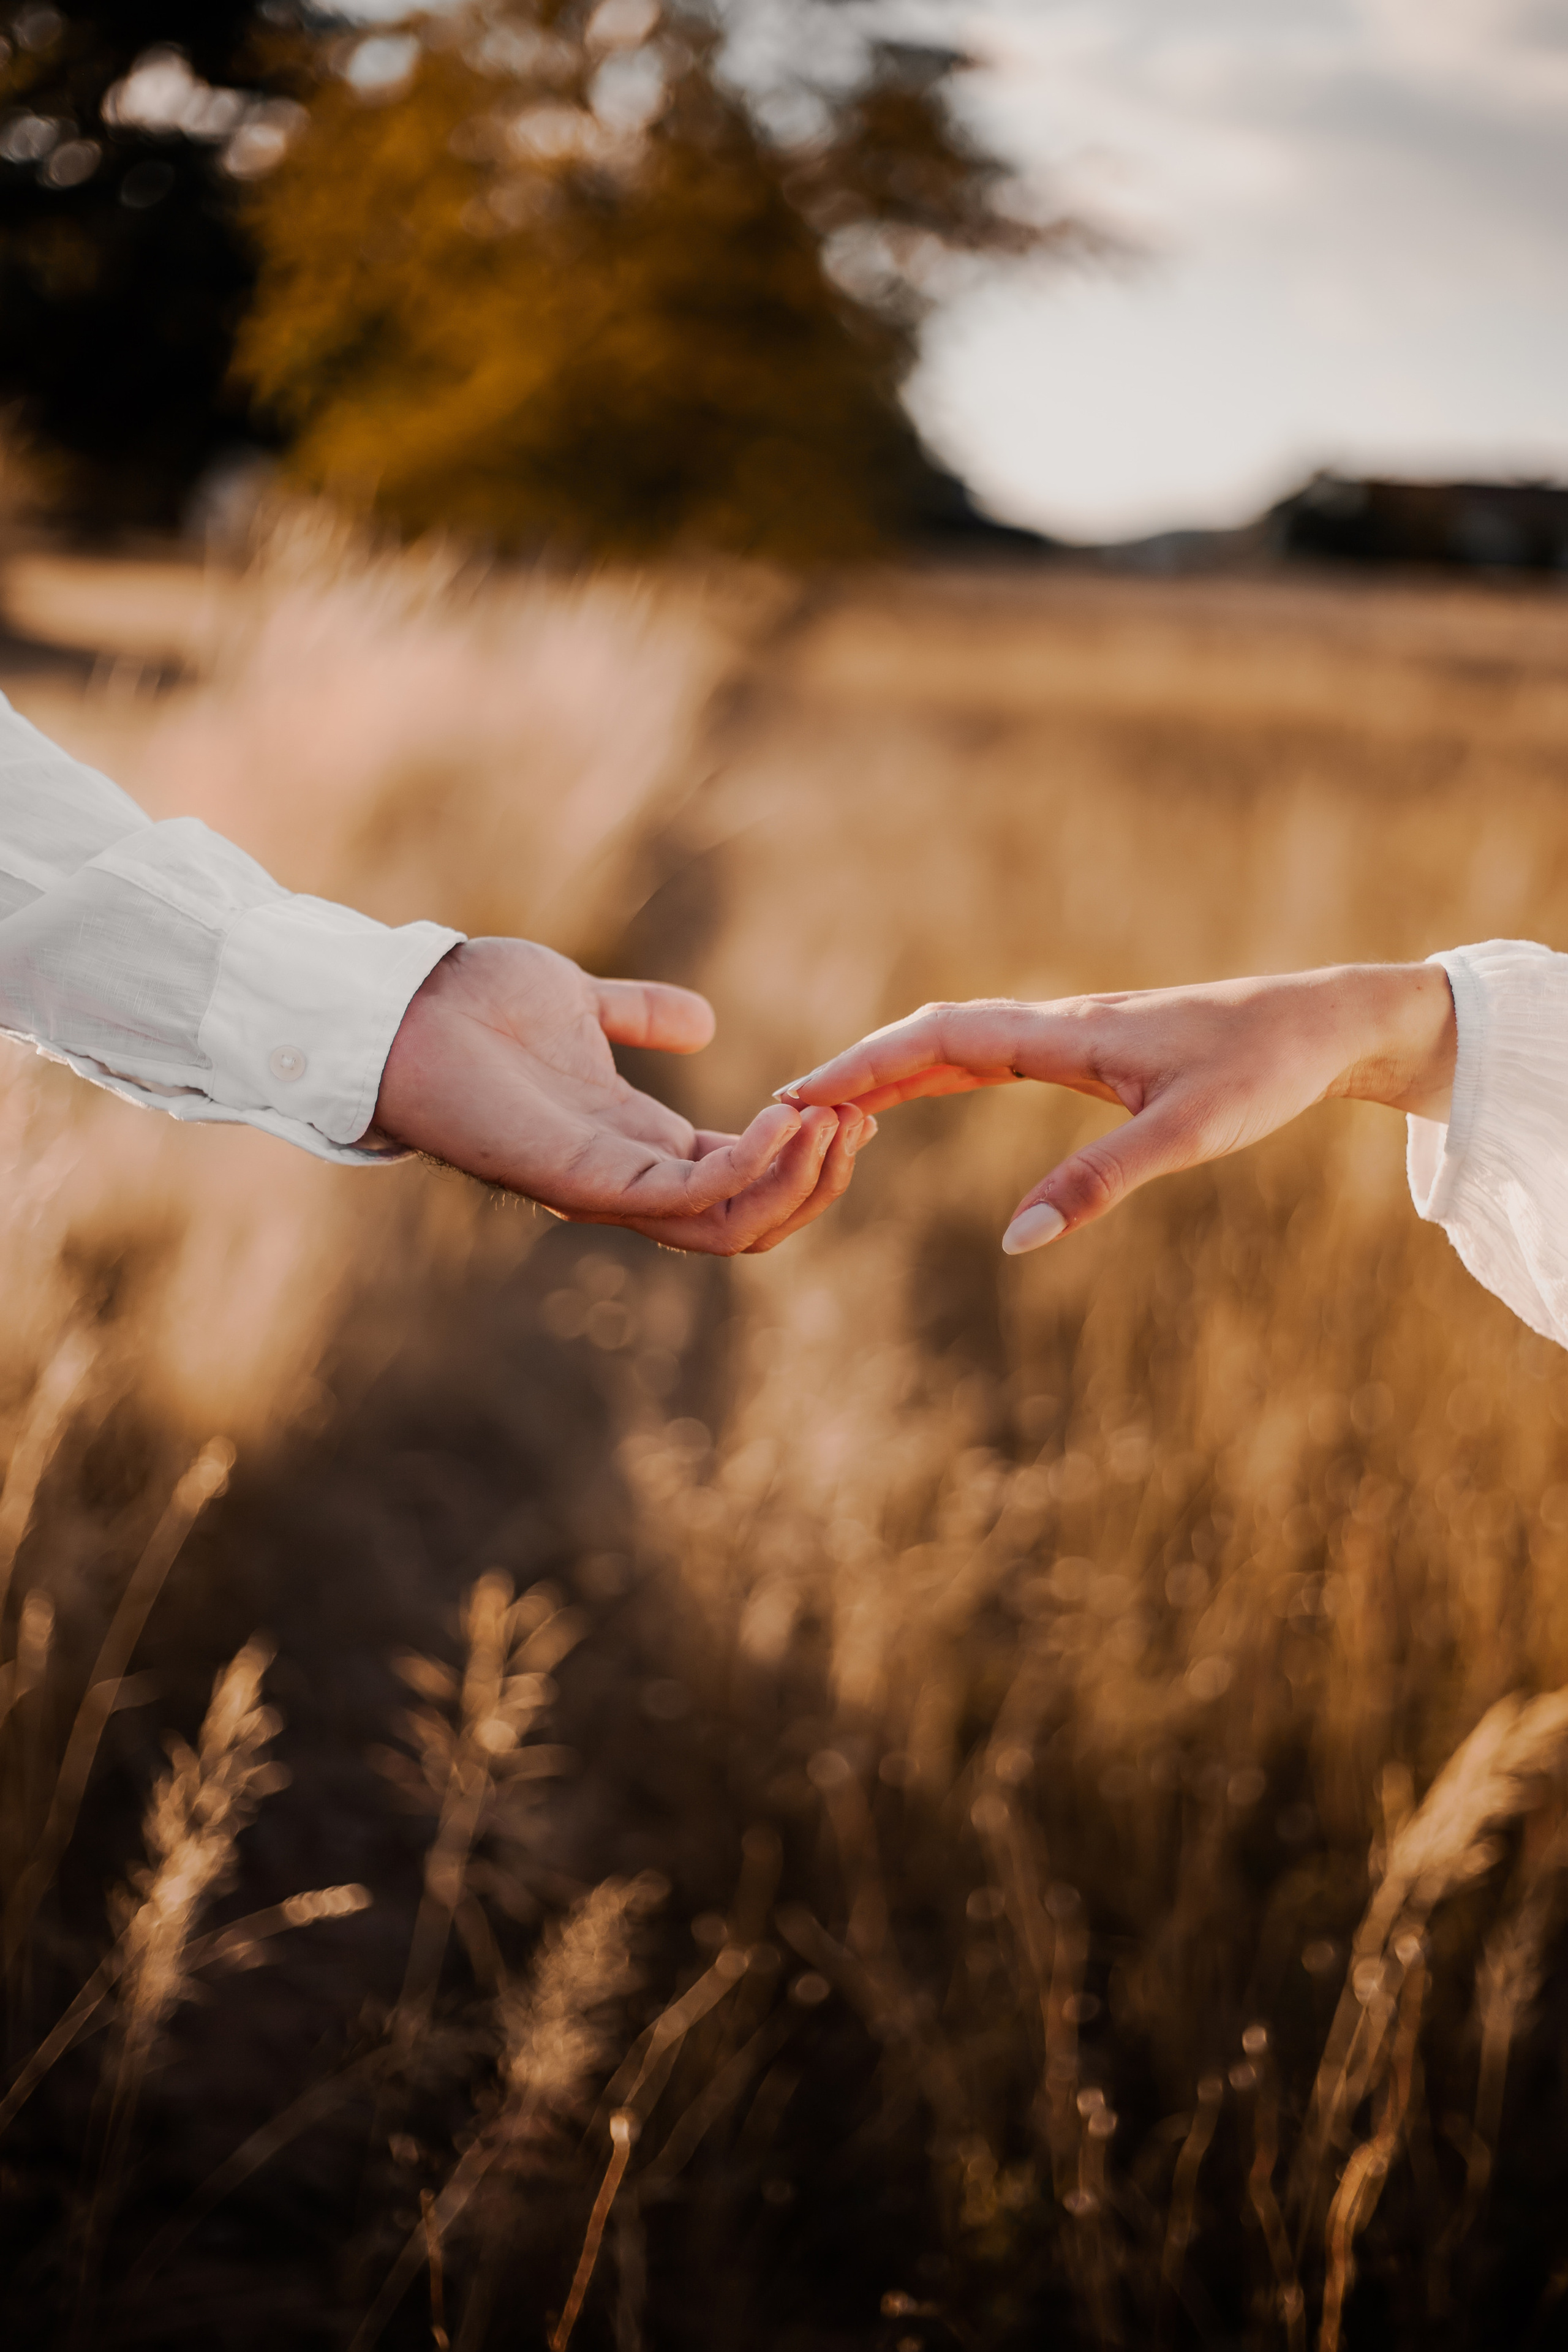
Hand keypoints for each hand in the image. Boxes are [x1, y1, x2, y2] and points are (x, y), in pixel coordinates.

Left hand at [374, 938, 872, 1253]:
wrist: (404, 1002)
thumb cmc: (474, 1002)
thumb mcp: (582, 1003)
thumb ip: (640, 1015)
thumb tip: (701, 1023)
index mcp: (634, 1146)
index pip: (741, 1183)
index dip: (805, 1154)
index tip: (851, 1106)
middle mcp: (626, 1181)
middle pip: (750, 1223)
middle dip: (818, 1182)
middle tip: (857, 1121)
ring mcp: (605, 1188)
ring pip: (731, 1229)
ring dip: (798, 1182)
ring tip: (835, 1122)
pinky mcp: (585, 1179)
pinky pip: (690, 1197)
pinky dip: (750, 1168)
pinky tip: (788, 1117)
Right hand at [778, 963, 1454, 1253]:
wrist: (1324, 1025)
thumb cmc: (1263, 1071)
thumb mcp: (1187, 1134)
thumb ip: (1099, 1184)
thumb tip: (1013, 1243)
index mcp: (1061, 1034)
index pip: (935, 1040)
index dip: (862, 1067)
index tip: (797, 1096)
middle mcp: (1052, 1025)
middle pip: (928, 1037)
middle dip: (855, 1071)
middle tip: (781, 1111)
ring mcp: (1066, 1036)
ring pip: (953, 1044)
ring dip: (888, 1073)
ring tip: (823, 1111)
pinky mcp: (1086, 1053)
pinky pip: (985, 1056)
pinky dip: (934, 1076)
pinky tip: (912, 1101)